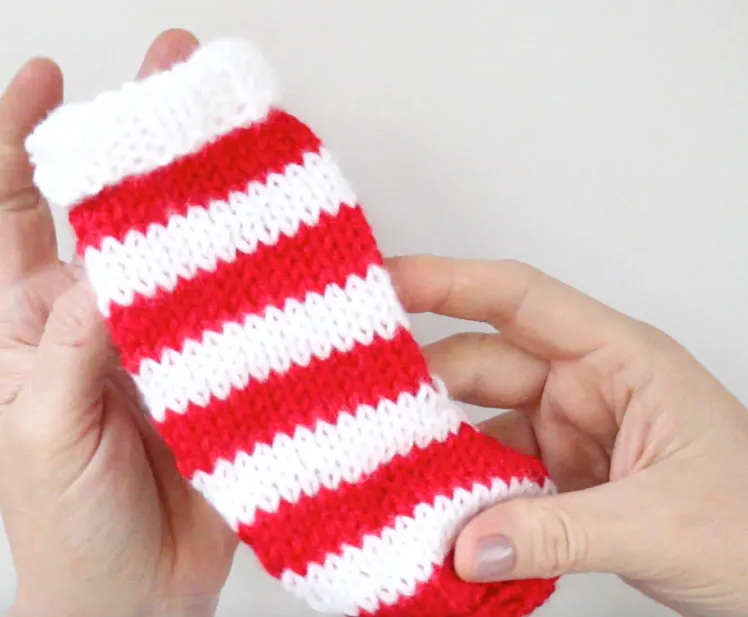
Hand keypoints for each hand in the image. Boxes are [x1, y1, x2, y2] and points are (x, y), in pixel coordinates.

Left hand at [0, 29, 236, 616]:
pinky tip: (278, 241)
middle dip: (138, 139)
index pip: (14, 210)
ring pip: (184, 255)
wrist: (130, 605)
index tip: (45, 82)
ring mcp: (165, 345)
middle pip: (114, 212)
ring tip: (237, 141)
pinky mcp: (218, 375)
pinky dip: (258, 278)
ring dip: (206, 199)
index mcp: (35, 325)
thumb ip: (73, 348)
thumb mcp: (42, 433)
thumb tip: (108, 267)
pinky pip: (238, 314)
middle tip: (173, 77)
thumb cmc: (61, 532)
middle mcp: (103, 321)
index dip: (23, 140)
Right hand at [387, 255, 747, 616]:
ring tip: (389, 466)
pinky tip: (436, 508)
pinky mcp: (561, 476)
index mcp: (620, 359)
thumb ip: (557, 533)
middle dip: (424, 382)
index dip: (449, 281)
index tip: (386, 281)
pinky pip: (494, 470)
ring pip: (481, 421)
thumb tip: (468, 543)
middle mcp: (588, 386)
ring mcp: (571, 431)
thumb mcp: (660, 523)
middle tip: (361, 399)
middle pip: (484, 363)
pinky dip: (462, 489)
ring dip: (439, 446)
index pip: (521, 299)